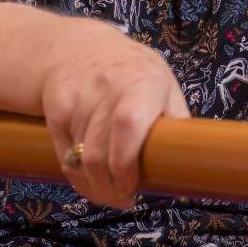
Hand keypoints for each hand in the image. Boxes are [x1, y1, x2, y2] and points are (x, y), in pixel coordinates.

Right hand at [39, 22, 190, 208]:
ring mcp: (79, 97)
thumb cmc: (132, 73)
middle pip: (99, 153)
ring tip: (111, 193)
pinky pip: (65, 157)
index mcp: (146, 79)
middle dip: (111, 187)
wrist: (79, 48)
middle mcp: (110, 85)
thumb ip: (176, 119)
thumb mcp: (164, 84)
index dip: (126, 162)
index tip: (134, 184)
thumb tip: (190, 162)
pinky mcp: (57, 109)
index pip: (128, 123)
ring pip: (80, 160)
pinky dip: (78, 177)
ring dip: (96, 187)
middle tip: (125, 198)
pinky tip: (91, 180)